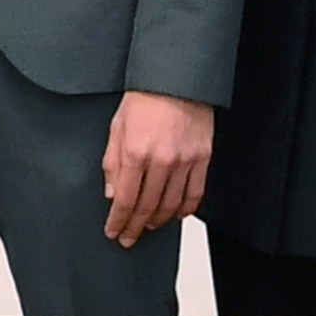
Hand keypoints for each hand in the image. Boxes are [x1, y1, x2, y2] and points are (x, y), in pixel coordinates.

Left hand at [101, 91, 212, 244]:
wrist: (176, 78)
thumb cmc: (145, 97)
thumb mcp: (117, 127)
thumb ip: (112, 163)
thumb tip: (112, 194)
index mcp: (136, 152)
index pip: (126, 200)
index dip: (118, 220)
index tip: (114, 231)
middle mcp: (162, 160)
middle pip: (147, 206)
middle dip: (135, 226)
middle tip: (128, 237)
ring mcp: (185, 161)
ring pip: (171, 204)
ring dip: (158, 221)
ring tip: (148, 227)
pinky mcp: (202, 158)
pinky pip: (195, 193)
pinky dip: (185, 209)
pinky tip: (175, 215)